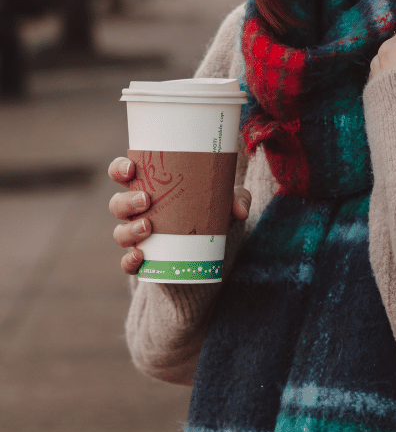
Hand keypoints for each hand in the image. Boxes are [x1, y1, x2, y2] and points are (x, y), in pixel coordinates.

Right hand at [107, 156, 250, 275]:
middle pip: (117, 204)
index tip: (131, 168)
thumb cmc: (209, 214)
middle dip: (126, 201)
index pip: (122, 174)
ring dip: (128, 229)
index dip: (119, 169)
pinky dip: (129, 260)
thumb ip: (236, 198)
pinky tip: (140, 256)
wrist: (208, 254)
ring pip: (119, 233)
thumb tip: (241, 209)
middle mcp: (137, 212)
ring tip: (147, 227)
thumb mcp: (225, 203)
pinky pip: (127, 263)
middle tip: (146, 200)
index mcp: (150, 188)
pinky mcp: (144, 261)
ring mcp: (138, 237)